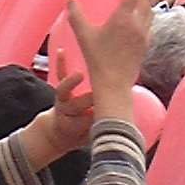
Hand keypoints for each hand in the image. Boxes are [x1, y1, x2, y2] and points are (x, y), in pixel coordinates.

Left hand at [20, 49, 94, 170]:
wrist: (61, 132)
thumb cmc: (81, 132)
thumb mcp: (91, 134)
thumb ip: (104, 126)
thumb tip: (125, 116)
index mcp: (75, 125)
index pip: (85, 121)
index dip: (95, 116)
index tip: (105, 113)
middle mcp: (66, 110)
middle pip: (75, 105)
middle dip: (88, 100)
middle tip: (99, 94)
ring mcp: (62, 98)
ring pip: (64, 90)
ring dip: (72, 82)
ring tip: (81, 75)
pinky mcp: (61, 88)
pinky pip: (59, 74)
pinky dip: (61, 63)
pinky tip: (61, 51)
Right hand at [67, 0, 151, 123]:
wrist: (114, 86)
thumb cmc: (98, 61)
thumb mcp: (84, 36)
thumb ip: (76, 16)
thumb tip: (70, 0)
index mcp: (124, 17)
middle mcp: (138, 23)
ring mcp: (144, 34)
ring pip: (150, 9)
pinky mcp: (146, 45)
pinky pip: (150, 22)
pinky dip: (147, 13)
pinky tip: (140, 16)